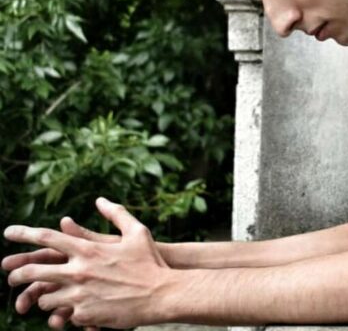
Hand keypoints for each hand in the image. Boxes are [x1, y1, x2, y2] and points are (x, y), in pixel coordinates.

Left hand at [4, 198, 170, 328]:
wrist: (163, 294)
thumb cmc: (151, 262)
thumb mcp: (137, 233)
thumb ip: (116, 214)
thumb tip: (100, 200)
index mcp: (89, 249)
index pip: (47, 238)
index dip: (24, 233)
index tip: (8, 233)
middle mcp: (79, 270)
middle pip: (34, 271)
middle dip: (17, 275)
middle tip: (11, 278)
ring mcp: (80, 294)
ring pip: (46, 298)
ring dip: (45, 298)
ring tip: (51, 298)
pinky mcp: (85, 314)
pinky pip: (64, 315)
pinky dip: (67, 314)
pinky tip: (77, 311)